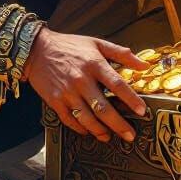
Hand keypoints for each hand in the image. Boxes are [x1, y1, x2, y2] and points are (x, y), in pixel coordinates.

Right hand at [22, 27, 148, 142]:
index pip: (117, 85)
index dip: (131, 100)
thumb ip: (121, 53)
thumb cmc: (69, 45)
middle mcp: (81, 80)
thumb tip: (144, 65)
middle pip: (103, 108)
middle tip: (130, 135)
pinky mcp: (55, 101)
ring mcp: (67, 92)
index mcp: (94, 64)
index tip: (142, 111)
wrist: (36, 49)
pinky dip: (81, 129)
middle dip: (119, 125)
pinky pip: (70, 120)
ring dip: (101, 131)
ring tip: (110, 136)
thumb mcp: (96, 43)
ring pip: (87, 118)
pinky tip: (89, 131)